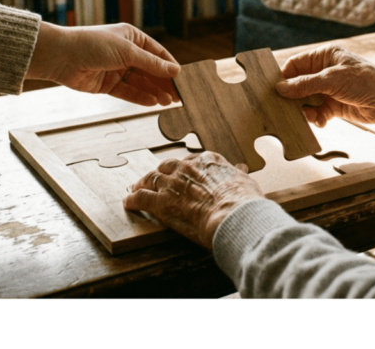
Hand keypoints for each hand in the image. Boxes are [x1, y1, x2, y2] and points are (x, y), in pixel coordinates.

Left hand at [26, 22, 179, 106]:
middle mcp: (126, 53)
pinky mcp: (108, 84)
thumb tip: (175, 71)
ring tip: (168, 102)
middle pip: (151, 70)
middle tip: (179, 96)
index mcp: (132, 37)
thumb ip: (151, 64)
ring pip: (141, 83)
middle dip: (164, 82)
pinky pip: (128, 92)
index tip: (183, 79)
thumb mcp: (127, 51)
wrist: (62, 56)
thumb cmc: (93, 44)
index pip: (158, 53)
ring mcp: (117, 69)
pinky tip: (152, 103)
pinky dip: (140, 98)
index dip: (171, 66)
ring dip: (154, 92)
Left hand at [123, 152, 262, 248]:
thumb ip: (238, 173)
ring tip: (136, 188)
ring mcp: (173, 184)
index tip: (180, 173)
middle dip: (160, 173)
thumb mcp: (245, 181)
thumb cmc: (243, 200)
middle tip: (154, 179)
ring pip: (151, 179)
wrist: (234, 214)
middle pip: (166, 167)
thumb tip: (241, 168)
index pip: (190, 161)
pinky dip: (133, 200)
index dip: (182, 168)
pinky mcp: (162, 202)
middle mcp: (187, 168)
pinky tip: (129, 203)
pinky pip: (142, 198)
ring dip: (142, 184)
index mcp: (208, 161)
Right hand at [276, 45, 374, 127]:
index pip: (296, 65)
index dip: (284, 76)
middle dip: (292, 96)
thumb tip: (281, 88)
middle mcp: (325, 72)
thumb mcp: (331, 79)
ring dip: (304, 110)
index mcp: (324, 56)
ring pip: (306, 100)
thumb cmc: (365, 81)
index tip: (272, 89)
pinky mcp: (334, 106)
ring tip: (305, 117)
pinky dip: (315, 118)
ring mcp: (329, 90)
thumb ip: (305, 85)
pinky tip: (320, 121)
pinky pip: (317, 112)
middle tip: (282, 108)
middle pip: (298, 84)